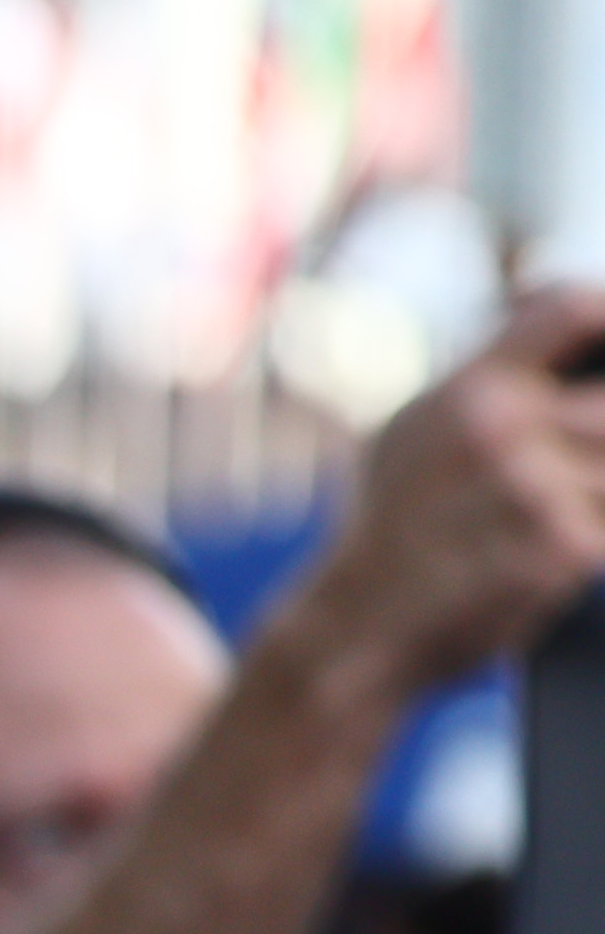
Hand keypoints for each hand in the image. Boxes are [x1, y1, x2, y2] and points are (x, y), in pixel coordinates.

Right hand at [280, 282, 604, 701]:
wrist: (353, 632)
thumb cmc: (388, 530)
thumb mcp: (412, 429)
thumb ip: (484, 372)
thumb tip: (552, 301)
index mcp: (467, 390)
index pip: (570, 308)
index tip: (603, 361)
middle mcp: (500, 428)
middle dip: (593, 447)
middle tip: (564, 473)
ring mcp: (534, 488)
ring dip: (593, 499)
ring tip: (537, 526)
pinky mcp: (563, 549)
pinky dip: (587, 545)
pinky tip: (545, 562)